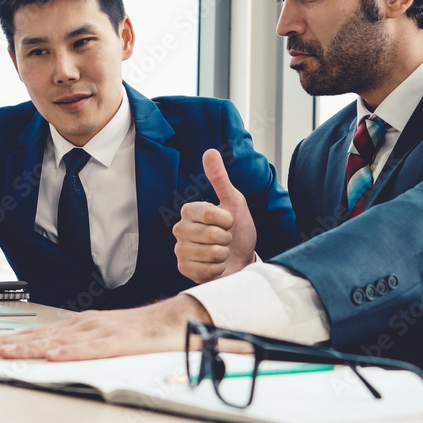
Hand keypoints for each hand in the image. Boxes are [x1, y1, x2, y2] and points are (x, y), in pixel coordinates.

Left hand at [0, 294, 210, 359]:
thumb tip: (49, 356)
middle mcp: (87, 323)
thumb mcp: (103, 338)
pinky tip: (55, 355)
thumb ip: (78, 346)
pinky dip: (73, 351)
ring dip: (32, 346)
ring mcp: (102, 331)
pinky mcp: (120, 342)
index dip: (11, 338)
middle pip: (42, 335)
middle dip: (11, 342)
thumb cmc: (139, 333)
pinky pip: (93, 348)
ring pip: (61, 340)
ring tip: (7, 352)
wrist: (176, 320)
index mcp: (81, 324)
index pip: (39, 332)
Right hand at [173, 149, 256, 282]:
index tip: (229, 222)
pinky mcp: (183, 269)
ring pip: (209, 253)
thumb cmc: (238, 231)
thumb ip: (220, 179)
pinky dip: (217, 269)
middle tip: (226, 239)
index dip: (226, 220)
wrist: (242, 261)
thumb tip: (210, 152)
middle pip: (210, 234)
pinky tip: (216, 266)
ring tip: (222, 252)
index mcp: (190, 211)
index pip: (209, 213)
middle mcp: (180, 229)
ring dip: (223, 255)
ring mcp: (180, 250)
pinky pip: (206, 270)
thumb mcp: (234, 202)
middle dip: (226, 239)